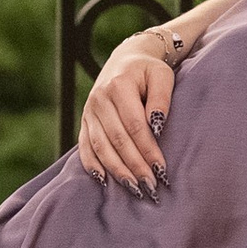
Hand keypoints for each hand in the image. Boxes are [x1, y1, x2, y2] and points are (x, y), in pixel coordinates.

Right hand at [77, 37, 176, 193]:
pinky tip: (104, 180)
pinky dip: (92, 165)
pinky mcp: (84, 120)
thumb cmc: (148, 70)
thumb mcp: (162, 76)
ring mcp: (89, 110)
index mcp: (119, 85)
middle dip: (134, 165)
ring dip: (116, 170)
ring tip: (133, 188)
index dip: (148, 149)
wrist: (125, 59)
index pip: (134, 125)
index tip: (161, 169)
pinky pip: (85, 146)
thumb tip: (157, 127)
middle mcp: (99, 99)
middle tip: (150, 186)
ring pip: (100, 146)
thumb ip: (161, 99)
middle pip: (117, 139)